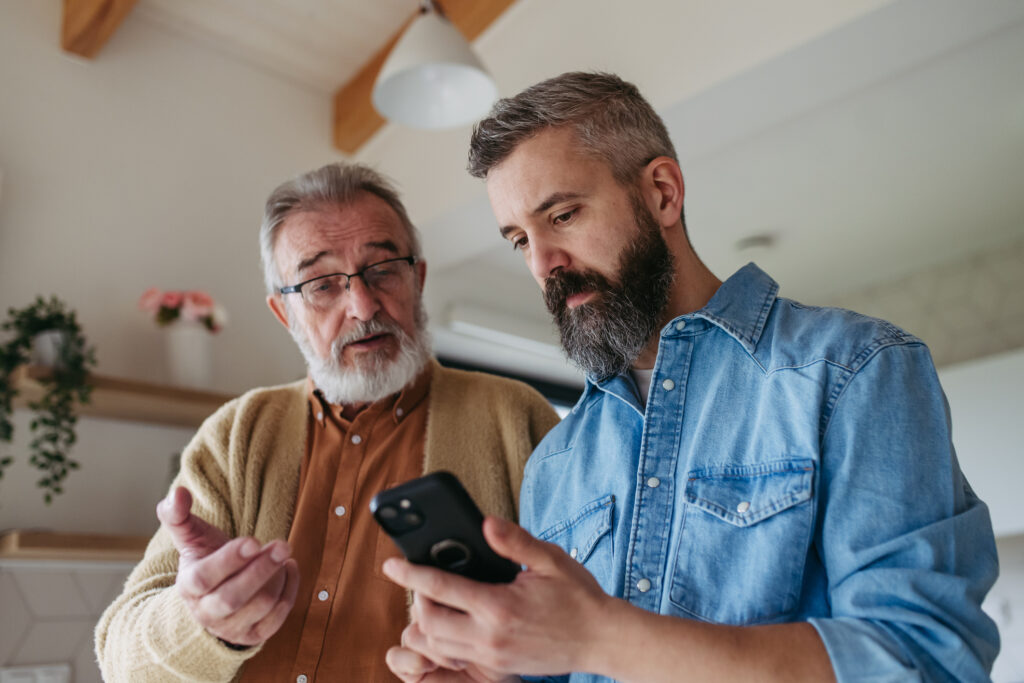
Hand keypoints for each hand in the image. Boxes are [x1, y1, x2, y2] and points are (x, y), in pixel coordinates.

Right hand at [156, 486, 299, 647]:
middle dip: (261, 570)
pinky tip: (289, 568)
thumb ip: (179, 514)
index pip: (204, 577)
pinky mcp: (252, 636)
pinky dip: (290, 591)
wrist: (214, 598)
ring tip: (281, 554)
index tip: (254, 540)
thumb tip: (178, 492)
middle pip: (233, 598)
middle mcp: (206, 612)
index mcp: (188, 586)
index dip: (229, 560)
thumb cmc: (206, 559)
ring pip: (260, 606)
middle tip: (283, 545)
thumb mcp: (191, 537)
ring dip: (277, 577)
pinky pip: (277, 618)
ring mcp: (230, 627)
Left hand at [382, 516, 609, 676]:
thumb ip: (514, 541)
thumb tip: (485, 523)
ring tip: (434, 601)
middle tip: (421, 581)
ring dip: (427, 625)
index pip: (440, 588)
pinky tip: (453, 623)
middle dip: (416, 601)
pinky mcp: (500, 669)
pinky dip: (444, 643)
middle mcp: (490, 636)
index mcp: (499, 606)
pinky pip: (457, 659)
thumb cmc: (579, 596)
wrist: (603, 640)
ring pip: (437, 647)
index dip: (409, 574)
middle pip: (428, 623)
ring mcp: (494, 657)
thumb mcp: (550, 560)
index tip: (390, 564)